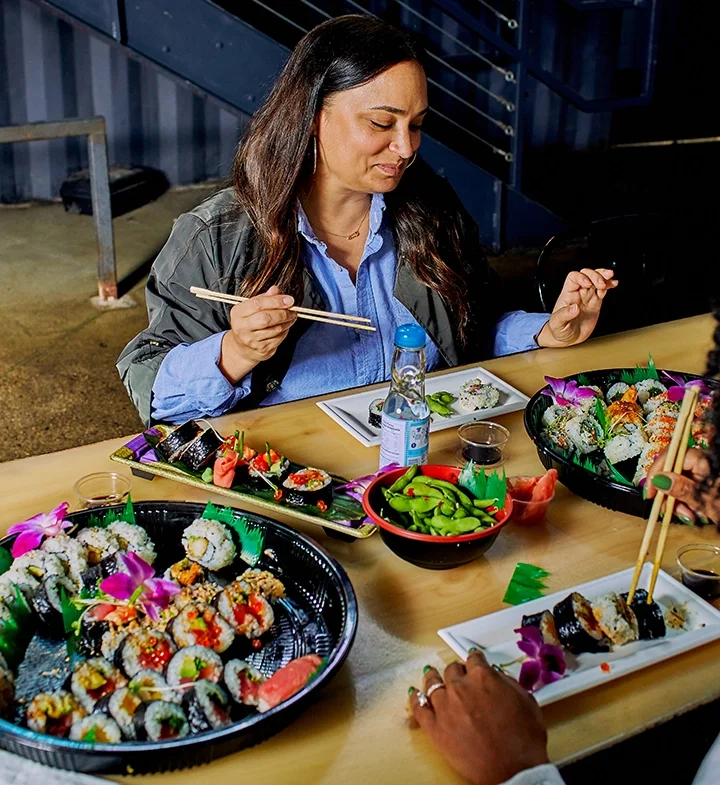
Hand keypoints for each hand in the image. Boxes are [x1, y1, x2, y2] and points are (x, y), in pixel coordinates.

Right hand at [219, 285, 296, 382]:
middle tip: (292, 310)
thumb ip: (263, 298)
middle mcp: (242, 327)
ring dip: (287, 322)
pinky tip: (285, 327)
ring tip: (291, 317)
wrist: (243, 348)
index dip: (276, 301)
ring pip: (275, 329)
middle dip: (283, 313)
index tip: (289, 300)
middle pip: (266, 318)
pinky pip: (278, 338)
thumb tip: (275, 290)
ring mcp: (251, 340)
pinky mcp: (261, 349)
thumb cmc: (249, 323)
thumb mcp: (251, 308)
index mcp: (238, 313)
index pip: (257, 304)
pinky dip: (285, 331)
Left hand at [409, 652, 548, 784]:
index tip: (473, 659)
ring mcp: (445, 707)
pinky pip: (419, 708)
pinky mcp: (434, 728)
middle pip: (452, 670)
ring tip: (431, 675)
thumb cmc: (523, 741)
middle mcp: (460, 687)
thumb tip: (498, 678)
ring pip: (433, 684)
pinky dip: (415, 698)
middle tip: (457, 674)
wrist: (513, 770)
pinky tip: (414, 693)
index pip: (474, 660)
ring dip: (433, 678)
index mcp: (483, 677)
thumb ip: (509, 684)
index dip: (474, 659)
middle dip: (456, 671)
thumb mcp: (527, 702)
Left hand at [537, 268, 617, 347]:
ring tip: (610, 279)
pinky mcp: (596, 303)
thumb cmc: (558, 330)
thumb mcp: (557, 324)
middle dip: (595, 276)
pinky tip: (613, 284)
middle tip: (601, 284)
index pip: (573, 278)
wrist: (566, 339)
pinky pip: (603, 290)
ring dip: (604, 277)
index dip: (581, 277)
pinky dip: (609, 285)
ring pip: (596, 280)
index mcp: (567, 295)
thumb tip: (574, 308)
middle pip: (587, 274)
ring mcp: (587, 297)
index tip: (587, 283)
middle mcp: (578, 293)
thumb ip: (564, 315)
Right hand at [645, 447, 718, 523]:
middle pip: (673, 468)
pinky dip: (685, 500)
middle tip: (668, 511)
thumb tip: (657, 479)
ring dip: (676, 499)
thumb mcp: (705, 501)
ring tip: (686, 515)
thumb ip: (681, 489)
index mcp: (704, 459)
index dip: (656, 472)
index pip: (671, 455)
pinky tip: (692, 513)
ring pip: (678, 479)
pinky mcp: (706, 481)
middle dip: (667, 490)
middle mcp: (704, 460)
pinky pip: (688, 486)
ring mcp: (705, 471)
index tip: (650, 493)